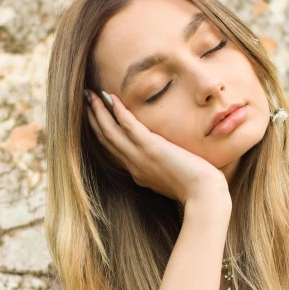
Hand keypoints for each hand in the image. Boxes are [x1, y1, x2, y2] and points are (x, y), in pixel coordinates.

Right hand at [85, 91, 229, 204]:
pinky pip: (128, 126)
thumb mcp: (173, 177)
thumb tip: (166, 159)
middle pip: (106, 140)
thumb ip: (164, 168)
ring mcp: (140, 157)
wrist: (203, 195)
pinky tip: (111, 97)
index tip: (95, 118)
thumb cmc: (196, 188)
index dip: (102, 133)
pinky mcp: (150, 148)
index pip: (114, 150)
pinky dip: (117, 111)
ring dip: (98, 112)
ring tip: (90, 95)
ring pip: (110, 132)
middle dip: (94, 119)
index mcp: (138, 173)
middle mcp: (134, 166)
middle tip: (85, 101)